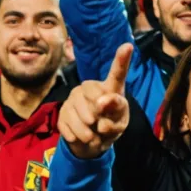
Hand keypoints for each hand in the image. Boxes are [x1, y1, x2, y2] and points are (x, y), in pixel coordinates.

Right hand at [58, 43, 132, 157]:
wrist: (92, 144)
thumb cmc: (110, 127)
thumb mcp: (120, 123)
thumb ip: (115, 111)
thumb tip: (102, 101)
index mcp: (110, 89)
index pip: (117, 73)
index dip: (122, 60)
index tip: (128, 46)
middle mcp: (90, 88)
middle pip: (88, 90)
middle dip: (94, 111)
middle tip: (99, 124)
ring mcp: (74, 98)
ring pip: (75, 110)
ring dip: (86, 130)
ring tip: (93, 136)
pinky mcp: (62, 111)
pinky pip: (66, 122)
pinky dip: (75, 135)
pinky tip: (81, 137)